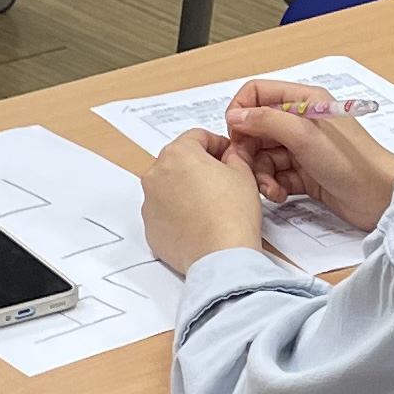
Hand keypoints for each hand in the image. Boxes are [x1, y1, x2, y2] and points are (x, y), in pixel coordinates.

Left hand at [142, 129, 271, 269]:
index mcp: (178, 154)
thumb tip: (229, 155)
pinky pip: (163, 212)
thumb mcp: (243, 173)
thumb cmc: (231, 216)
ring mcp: (149, 203)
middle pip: (179, 160)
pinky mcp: (150, 227)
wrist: (220, 257)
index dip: (217, 144)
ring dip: (186, 189)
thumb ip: (234, 155)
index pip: (197, 136)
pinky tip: (198, 222)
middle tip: (221, 180)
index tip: (227, 154)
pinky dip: (177, 213)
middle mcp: (156, 175)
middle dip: (199, 166)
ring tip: (210, 205)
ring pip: (168, 186)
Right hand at [220, 80, 393, 233]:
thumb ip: (267, 120)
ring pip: (263, 155)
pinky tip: (281, 194)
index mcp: (305, 101)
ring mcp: (303, 148)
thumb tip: (236, 115)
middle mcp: (302, 121)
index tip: (236, 135)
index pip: (258, 93)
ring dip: (260, 173)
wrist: (380, 198)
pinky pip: (275, 174)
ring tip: (271, 188)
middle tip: (248, 168)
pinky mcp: (305, 172)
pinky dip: (273, 185)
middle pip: (256, 128)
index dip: (241, 112)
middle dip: (248, 150)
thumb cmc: (353, 163)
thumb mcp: (304, 136)